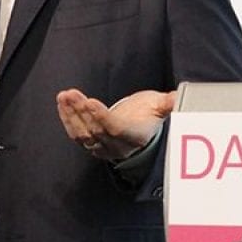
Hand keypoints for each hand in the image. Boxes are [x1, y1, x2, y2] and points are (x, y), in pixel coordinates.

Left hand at [56, 88, 176, 161]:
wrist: (140, 129)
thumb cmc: (150, 114)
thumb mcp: (161, 106)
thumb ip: (169, 103)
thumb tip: (179, 97)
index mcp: (135, 136)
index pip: (116, 129)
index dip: (102, 117)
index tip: (90, 102)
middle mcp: (117, 146)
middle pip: (96, 130)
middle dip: (82, 111)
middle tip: (73, 94)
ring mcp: (102, 147)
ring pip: (83, 134)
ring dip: (71, 114)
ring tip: (65, 96)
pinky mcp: (91, 144)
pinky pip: (76, 134)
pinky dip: (67, 118)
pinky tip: (62, 102)